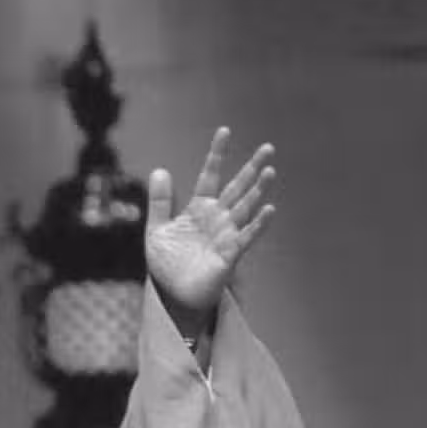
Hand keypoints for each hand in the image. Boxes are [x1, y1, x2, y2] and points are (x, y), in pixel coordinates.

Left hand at [145, 127, 276, 335]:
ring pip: (245, 208)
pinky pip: (245, 237)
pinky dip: (257, 224)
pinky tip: (269, 209)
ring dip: (258, 191)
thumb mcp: (157, 230)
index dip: (217, 155)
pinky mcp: (229, 255)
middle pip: (236, 188)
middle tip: (268, 148)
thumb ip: (159, 202)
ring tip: (269, 170)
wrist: (172, 296)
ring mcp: (225, 235)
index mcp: (198, 210)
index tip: (224, 131)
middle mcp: (216, 219)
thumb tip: (160, 169)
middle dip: (251, 168)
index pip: (210, 176)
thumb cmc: (167, 265)